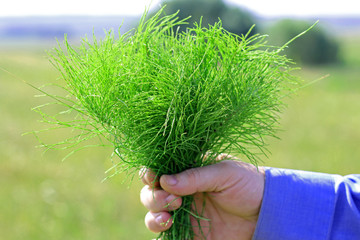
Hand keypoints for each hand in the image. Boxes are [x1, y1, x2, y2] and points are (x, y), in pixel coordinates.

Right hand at [140, 155, 264, 239]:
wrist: (267, 211)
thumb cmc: (247, 184)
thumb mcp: (224, 173)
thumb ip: (195, 176)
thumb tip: (165, 181)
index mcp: (188, 173)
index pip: (160, 171)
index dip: (151, 174)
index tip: (153, 177)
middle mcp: (181, 194)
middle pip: (152, 195)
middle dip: (153, 197)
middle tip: (172, 200)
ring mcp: (184, 215)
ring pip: (154, 216)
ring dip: (153, 216)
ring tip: (168, 217)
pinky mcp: (191, 236)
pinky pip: (169, 237)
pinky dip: (161, 237)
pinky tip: (165, 233)